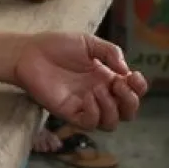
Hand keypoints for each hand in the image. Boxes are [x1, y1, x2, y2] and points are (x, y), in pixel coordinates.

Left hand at [14, 33, 147, 130]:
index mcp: (106, 77)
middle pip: (127, 112)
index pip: (133, 91)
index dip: (139, 88)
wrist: (29, 52)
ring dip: (112, 108)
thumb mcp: (89, 43)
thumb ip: (110, 53)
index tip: (133, 75)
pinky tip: (88, 96)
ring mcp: (85, 105)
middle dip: (130, 101)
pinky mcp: (69, 113)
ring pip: (111, 123)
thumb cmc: (56, 45)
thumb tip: (126, 71)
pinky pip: (89, 124)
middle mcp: (99, 94)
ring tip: (98, 89)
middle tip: (118, 84)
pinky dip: (94, 113)